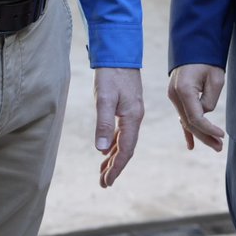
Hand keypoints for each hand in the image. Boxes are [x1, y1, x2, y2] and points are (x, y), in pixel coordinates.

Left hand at [93, 67, 143, 187]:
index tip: (106, 182)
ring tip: (103, 171)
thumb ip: (103, 123)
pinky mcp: (127, 107)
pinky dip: (114, 143)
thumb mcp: (104, 98)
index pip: (125, 150)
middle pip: (126, 148)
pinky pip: (122, 131)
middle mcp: (135, 117)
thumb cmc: (111, 74)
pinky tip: (107, 148)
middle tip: (103, 183)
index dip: (116, 167)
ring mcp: (132, 112)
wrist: (118, 52)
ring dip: (114, 156)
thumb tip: (101, 149)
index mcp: (132, 118)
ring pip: (124, 140)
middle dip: (115, 166)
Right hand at [168, 63, 225, 151]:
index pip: (196, 118)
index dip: (209, 129)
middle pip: (190, 123)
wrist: (194, 46)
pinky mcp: (176, 96)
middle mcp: (174, 94)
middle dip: (205, 136)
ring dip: (200, 134)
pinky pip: (182, 116)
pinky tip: (191, 145)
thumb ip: (209, 101)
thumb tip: (205, 114)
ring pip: (186, 121)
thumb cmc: (207, 61)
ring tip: (215, 146)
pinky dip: (187, 130)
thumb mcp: (215, 79)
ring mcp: (173, 95)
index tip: (222, 134)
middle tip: (220, 147)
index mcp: (184, 89)